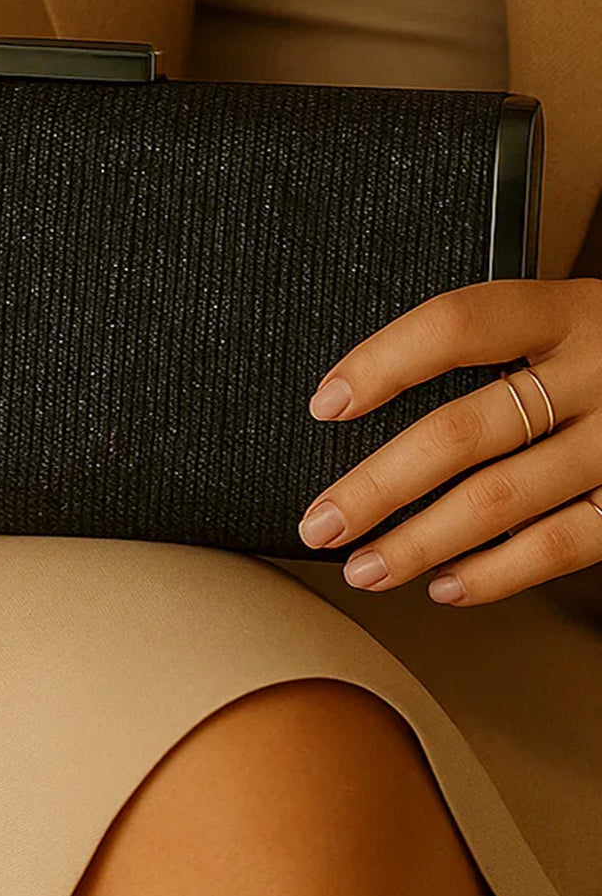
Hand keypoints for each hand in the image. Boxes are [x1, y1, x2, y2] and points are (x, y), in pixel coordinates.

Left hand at [295, 278, 601, 605]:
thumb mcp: (570, 321)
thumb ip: (499, 350)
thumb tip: (368, 402)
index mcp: (566, 311)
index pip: (457, 325)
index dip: (383, 363)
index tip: (326, 402)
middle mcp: (597, 372)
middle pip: (463, 432)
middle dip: (377, 486)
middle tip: (320, 521)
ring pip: (501, 501)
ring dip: (418, 543)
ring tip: (364, 566)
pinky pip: (561, 546)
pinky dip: (495, 574)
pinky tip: (445, 584)